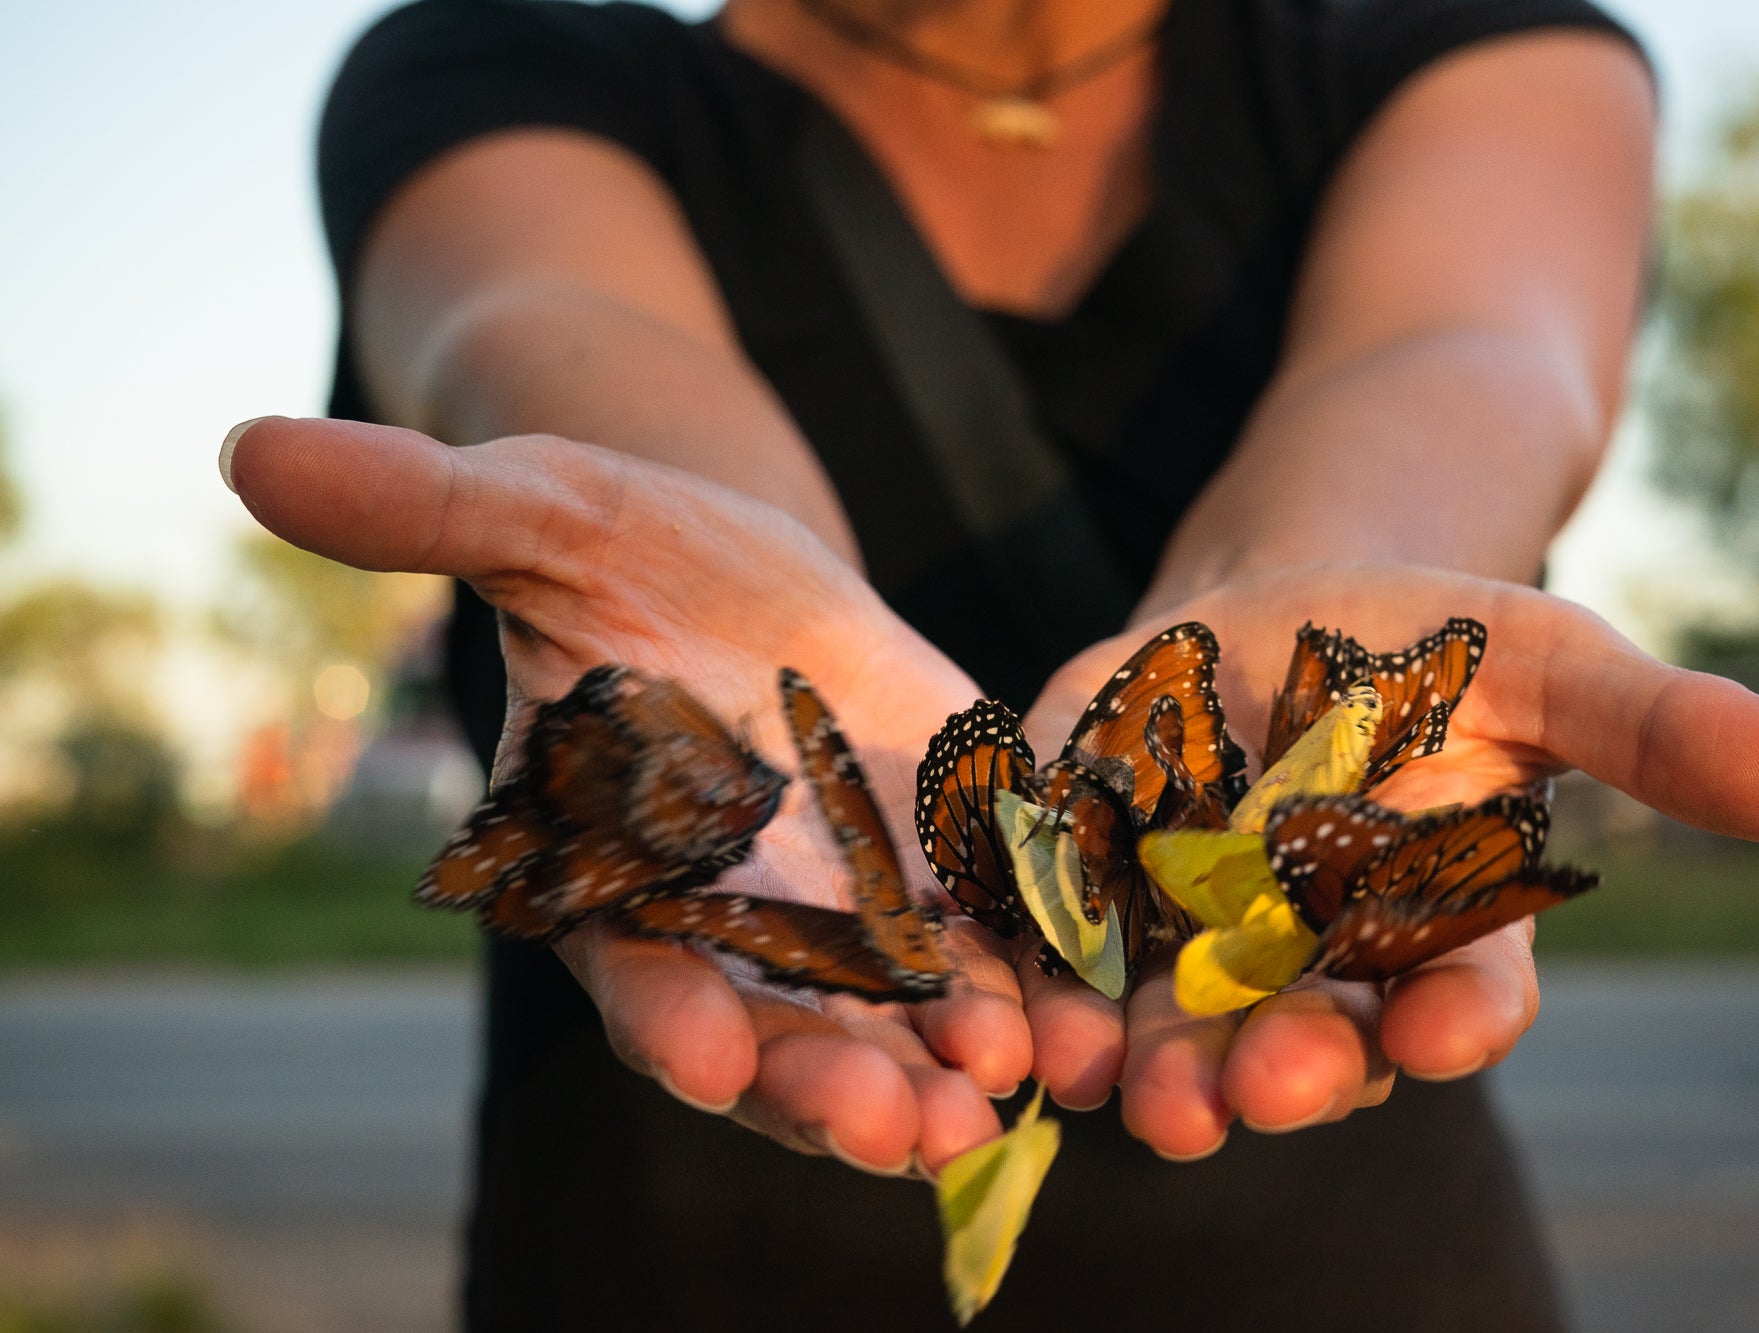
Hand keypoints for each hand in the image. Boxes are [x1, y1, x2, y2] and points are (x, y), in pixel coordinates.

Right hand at [220, 415, 1089, 1176]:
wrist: (739, 558)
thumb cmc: (614, 533)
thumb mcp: (535, 508)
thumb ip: (424, 509)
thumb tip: (249, 449)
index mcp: (613, 869)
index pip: (631, 965)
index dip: (664, 1015)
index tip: (710, 1063)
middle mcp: (726, 920)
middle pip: (776, 1028)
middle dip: (828, 1084)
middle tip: (893, 1130)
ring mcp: (839, 911)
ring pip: (890, 1020)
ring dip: (942, 1071)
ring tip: (1000, 1099)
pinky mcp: (938, 871)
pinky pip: (988, 950)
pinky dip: (1027, 989)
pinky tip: (1075, 1020)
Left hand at [1024, 563, 1758, 1158]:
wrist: (1276, 608)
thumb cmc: (1433, 647)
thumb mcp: (1551, 662)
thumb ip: (1667, 731)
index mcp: (1432, 935)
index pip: (1461, 994)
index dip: (1457, 1014)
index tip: (1448, 1031)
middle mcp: (1311, 968)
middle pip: (1302, 1037)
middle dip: (1280, 1067)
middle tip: (1255, 1093)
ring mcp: (1186, 938)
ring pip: (1168, 1019)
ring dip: (1142, 1055)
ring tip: (1117, 1076)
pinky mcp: (1080, 882)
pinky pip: (1050, 939)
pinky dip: (1026, 966)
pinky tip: (1004, 982)